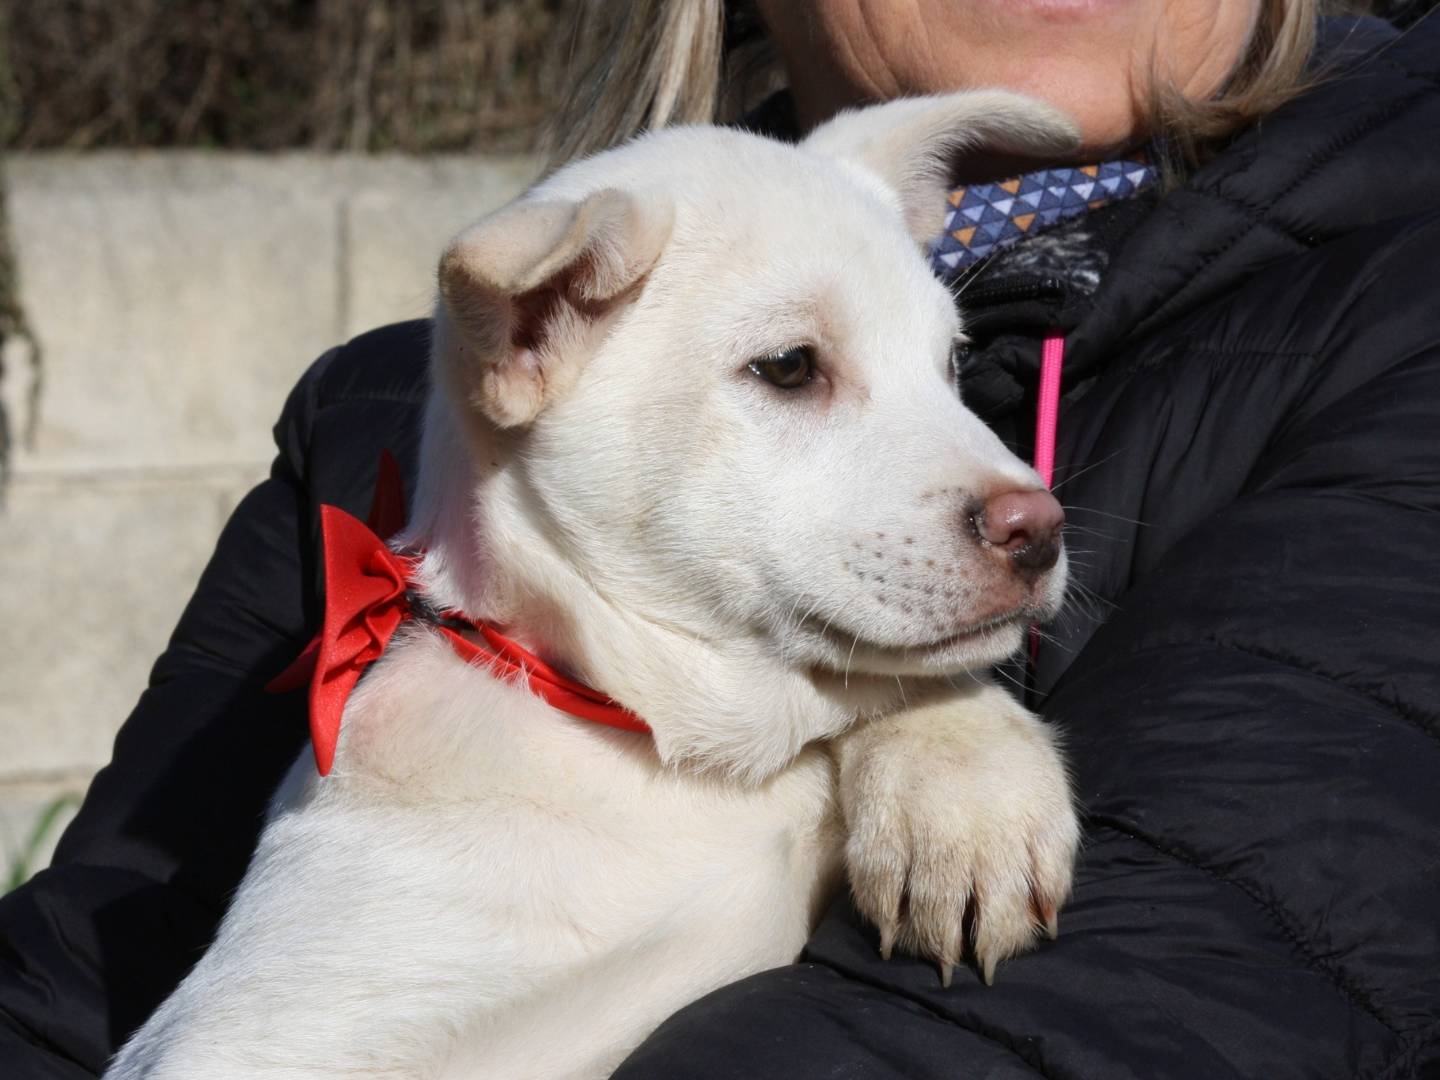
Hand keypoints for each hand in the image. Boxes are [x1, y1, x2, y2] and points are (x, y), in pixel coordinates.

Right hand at [836, 680, 1078, 984]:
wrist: (922, 689)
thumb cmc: (994, 744)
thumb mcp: (1046, 782)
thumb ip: (1054, 849)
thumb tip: (1047, 918)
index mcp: (1026, 814)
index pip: (1020, 903)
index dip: (1007, 938)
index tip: (993, 952)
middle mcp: (978, 821)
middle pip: (974, 912)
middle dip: (965, 947)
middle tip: (955, 963)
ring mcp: (925, 817)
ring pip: (928, 903)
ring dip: (926, 939)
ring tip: (923, 952)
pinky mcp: (877, 810)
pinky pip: (876, 877)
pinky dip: (879, 910)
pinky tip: (884, 924)